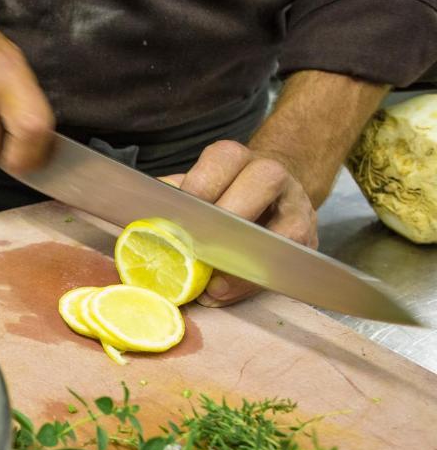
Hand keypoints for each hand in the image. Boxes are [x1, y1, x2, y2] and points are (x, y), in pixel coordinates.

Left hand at [163, 140, 318, 306]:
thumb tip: (143, 217)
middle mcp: (270, 173)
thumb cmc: (218, 197)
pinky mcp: (307, 237)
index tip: (180, 216)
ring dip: (245, 258)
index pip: (222, 160)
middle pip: (260, 183)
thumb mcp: (193, 190)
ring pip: (283, 226)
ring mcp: (296, 204)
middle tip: (198, 249)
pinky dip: (252, 280)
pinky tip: (224, 291)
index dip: (201, 187)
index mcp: (234, 158)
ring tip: (211, 283)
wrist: (269, 199)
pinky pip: (285, 260)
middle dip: (228, 219)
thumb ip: (170, 199)